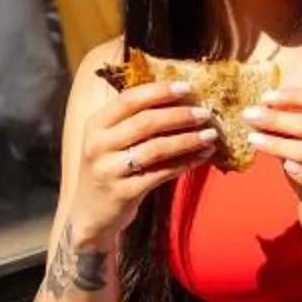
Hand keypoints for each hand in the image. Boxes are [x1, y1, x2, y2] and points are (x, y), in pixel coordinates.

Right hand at [73, 78, 218, 244]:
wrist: (91, 214)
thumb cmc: (109, 170)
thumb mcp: (111, 142)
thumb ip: (135, 121)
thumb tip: (180, 100)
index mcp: (95, 125)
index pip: (129, 100)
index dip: (159, 91)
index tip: (187, 87)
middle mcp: (98, 145)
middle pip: (145, 122)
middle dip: (180, 115)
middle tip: (205, 113)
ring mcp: (109, 170)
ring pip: (156, 148)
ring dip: (187, 139)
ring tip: (210, 134)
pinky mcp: (123, 193)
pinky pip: (161, 173)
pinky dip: (185, 163)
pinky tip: (201, 156)